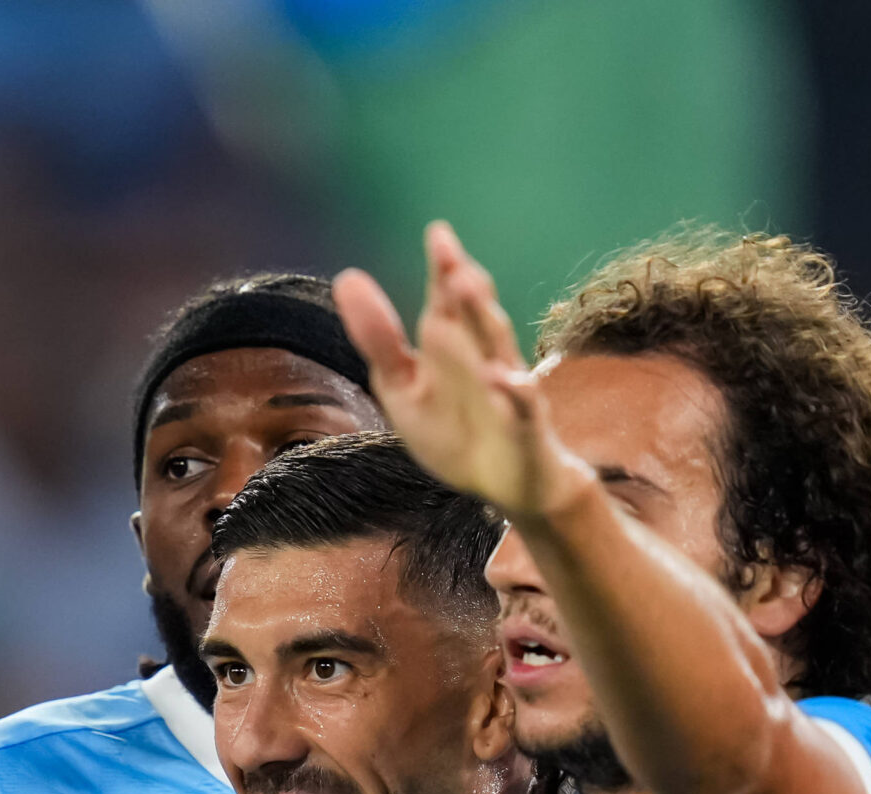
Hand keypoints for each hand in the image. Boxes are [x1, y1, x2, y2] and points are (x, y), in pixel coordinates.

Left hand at [332, 223, 593, 519]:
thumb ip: (379, 338)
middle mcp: (484, 358)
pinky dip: (511, 392)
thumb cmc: (453, 429)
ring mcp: (507, 390)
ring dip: (484, 321)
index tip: (438, 233)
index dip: (444, 270)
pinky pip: (520, 406)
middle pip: (474, 319)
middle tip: (454, 262)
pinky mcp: (523, 426)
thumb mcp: (402, 385)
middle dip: (465, 292)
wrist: (502, 484)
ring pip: (498, 351)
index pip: (447, 303)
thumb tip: (347, 277)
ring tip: (469, 292)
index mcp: (454, 346)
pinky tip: (499, 378)